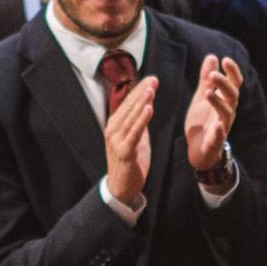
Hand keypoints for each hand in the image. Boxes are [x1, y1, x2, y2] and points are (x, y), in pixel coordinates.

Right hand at [103, 76, 156, 207]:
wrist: (121, 187)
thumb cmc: (130, 161)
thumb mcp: (136, 137)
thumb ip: (140, 121)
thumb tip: (147, 103)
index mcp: (115, 124)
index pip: (128, 102)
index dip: (139, 89)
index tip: (152, 78)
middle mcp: (113, 129)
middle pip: (129, 106)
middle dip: (142, 91)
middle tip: (153, 79)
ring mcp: (117, 140)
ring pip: (131, 117)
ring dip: (142, 102)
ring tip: (151, 89)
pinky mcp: (124, 151)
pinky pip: (134, 132)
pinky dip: (141, 120)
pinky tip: (149, 109)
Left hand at [183, 54, 241, 173]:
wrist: (198, 150)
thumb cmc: (203, 122)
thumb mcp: (202, 97)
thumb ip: (207, 79)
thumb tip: (212, 56)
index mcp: (225, 101)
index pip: (234, 84)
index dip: (232, 72)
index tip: (225, 60)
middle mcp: (227, 112)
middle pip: (232, 96)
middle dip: (224, 84)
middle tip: (213, 75)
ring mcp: (223, 127)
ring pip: (226, 113)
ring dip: (218, 102)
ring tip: (208, 93)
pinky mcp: (215, 142)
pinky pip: (220, 136)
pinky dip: (220, 131)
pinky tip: (217, 124)